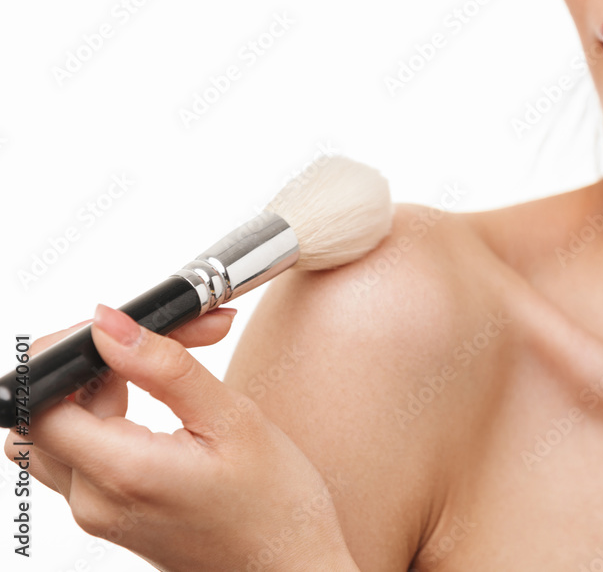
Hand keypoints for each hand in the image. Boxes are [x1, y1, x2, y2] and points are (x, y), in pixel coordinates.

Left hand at [4, 305, 357, 571]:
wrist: (291, 568)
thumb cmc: (277, 506)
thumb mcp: (232, 420)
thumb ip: (164, 367)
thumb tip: (110, 323)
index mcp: (123, 476)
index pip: (43, 402)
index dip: (71, 355)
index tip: (123, 332)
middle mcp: (94, 502)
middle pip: (48, 411)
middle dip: (98, 363)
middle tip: (162, 344)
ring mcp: (97, 513)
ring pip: (58, 431)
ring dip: (98, 389)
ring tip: (162, 374)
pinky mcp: (108, 514)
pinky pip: (81, 453)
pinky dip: (107, 416)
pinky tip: (158, 403)